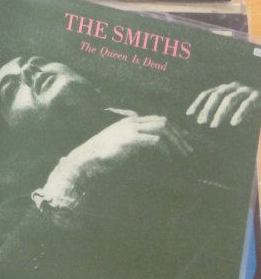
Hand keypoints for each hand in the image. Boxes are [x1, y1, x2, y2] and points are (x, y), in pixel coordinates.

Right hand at [66, 113, 192, 172]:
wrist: (89, 157)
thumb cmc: (105, 153)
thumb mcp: (124, 143)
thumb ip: (138, 140)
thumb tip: (156, 144)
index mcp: (130, 120)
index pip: (158, 119)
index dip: (174, 129)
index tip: (185, 140)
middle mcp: (132, 121)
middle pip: (163, 121)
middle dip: (179, 135)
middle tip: (188, 149)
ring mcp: (131, 129)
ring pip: (162, 129)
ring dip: (176, 142)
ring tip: (183, 154)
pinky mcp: (130, 140)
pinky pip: (155, 141)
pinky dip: (165, 150)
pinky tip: (168, 159)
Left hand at [187, 82, 259, 127]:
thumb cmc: (247, 105)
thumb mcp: (231, 108)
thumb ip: (219, 111)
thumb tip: (202, 119)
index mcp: (224, 88)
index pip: (206, 94)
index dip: (197, 103)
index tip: (189, 114)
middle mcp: (232, 86)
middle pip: (215, 95)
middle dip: (207, 109)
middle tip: (201, 122)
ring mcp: (245, 90)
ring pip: (229, 99)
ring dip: (220, 113)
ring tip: (214, 125)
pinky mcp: (256, 95)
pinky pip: (246, 104)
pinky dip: (239, 113)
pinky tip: (233, 123)